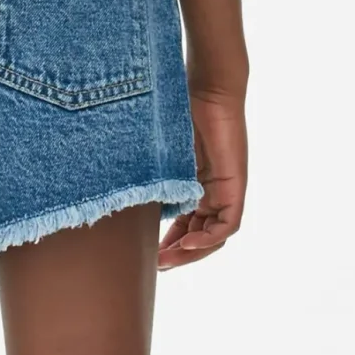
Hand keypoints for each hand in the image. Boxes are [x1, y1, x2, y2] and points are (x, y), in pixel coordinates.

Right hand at [158, 87, 246, 269]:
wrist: (206, 88)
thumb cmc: (176, 112)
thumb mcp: (158, 155)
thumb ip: (150, 179)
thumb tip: (120, 198)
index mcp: (195, 185)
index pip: (187, 226)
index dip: (170, 244)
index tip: (150, 255)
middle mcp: (212, 192)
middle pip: (201, 236)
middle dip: (179, 255)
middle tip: (156, 266)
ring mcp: (225, 189)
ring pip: (215, 235)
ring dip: (192, 252)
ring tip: (167, 259)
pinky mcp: (235, 185)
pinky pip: (229, 224)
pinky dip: (209, 238)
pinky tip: (188, 242)